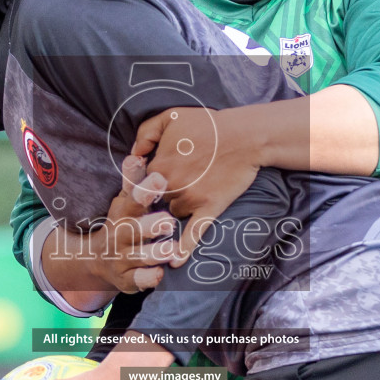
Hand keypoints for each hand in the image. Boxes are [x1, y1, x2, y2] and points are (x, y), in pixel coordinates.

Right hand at [81, 155, 176, 292]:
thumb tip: (136, 155)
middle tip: (168, 220)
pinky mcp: (128, 280)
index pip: (131, 199)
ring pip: (139, 256)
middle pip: (133, 230)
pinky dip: (148, 278)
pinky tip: (159, 274)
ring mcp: (123, 258)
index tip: (159, 179)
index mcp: (123, 213)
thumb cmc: (122, 223)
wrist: (98, 259)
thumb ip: (133, 182)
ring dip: (155, 253)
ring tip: (172, 249)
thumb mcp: (125, 202)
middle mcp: (120, 235)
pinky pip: (138, 280)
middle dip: (150, 225)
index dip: (144, 190)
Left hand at [131, 107, 263, 264]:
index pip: (140, 184)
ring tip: (181, 206)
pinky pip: (194, 233)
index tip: (148, 186)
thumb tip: (134, 151)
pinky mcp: (210, 208)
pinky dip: (184, 248)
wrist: (245, 136)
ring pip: (173, 214)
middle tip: (165, 194)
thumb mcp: (171, 117)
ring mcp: (191, 198)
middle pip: (155, 202)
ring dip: (175, 212)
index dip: (145, 185)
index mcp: (159, 165)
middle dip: (158, 200)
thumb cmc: (208, 123)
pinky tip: (176, 262)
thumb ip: (146, 132)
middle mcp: (171, 185)